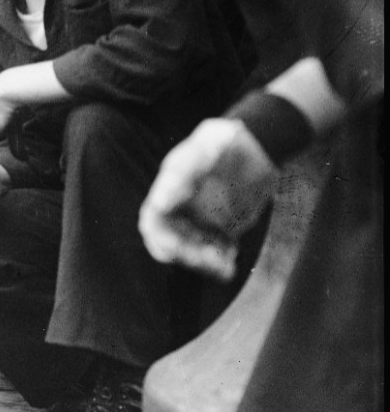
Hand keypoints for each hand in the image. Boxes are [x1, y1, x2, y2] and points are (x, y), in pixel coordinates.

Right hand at [139, 118, 276, 281]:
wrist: (257, 145)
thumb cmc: (225, 143)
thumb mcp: (204, 152)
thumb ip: (181, 175)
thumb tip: (159, 202)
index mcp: (169, 191)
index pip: (153, 222)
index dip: (159, 239)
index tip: (174, 250)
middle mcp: (182, 208)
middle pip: (172, 242)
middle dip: (186, 256)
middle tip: (209, 261)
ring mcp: (202, 219)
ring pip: (194, 251)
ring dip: (205, 264)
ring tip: (224, 268)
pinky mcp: (223, 228)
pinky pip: (217, 252)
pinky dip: (222, 263)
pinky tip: (232, 262)